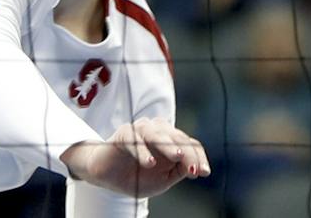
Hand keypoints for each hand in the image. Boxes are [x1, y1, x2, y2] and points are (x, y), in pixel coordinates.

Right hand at [61, 117, 209, 197]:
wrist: (107, 177)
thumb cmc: (136, 175)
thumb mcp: (162, 180)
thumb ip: (178, 172)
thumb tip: (194, 168)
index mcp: (171, 141)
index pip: (190, 144)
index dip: (198, 157)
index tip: (204, 172)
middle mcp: (158, 131)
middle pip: (177, 137)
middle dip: (187, 153)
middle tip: (193, 168)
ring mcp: (141, 130)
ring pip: (157, 133)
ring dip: (168, 145)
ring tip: (177, 156)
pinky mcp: (123, 134)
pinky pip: (134, 140)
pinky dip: (143, 151)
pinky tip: (150, 162)